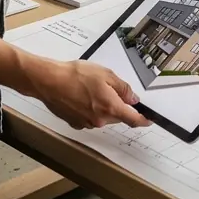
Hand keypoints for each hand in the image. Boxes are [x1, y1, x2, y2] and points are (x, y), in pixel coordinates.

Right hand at [29, 58, 150, 129]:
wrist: (49, 81)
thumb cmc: (76, 75)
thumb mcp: (106, 74)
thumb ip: (123, 88)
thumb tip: (133, 99)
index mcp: (111, 108)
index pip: (133, 119)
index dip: (143, 120)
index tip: (149, 119)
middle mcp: (100, 120)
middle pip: (117, 116)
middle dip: (117, 105)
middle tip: (108, 87)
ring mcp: (86, 123)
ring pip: (102, 116)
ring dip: (102, 106)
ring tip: (90, 88)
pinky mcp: (75, 123)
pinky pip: (89, 117)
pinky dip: (89, 109)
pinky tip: (80, 95)